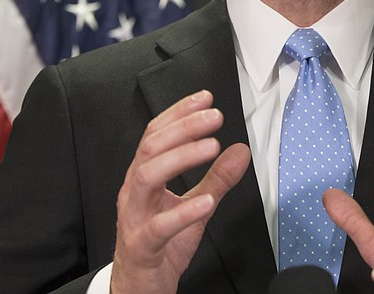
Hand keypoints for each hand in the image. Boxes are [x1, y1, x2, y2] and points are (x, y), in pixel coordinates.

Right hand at [111, 90, 250, 293]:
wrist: (139, 285)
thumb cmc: (160, 243)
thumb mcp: (196, 205)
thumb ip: (217, 179)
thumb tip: (240, 151)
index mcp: (143, 176)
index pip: (156, 133)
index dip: (180, 113)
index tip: (206, 98)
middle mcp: (134, 191)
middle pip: (152, 147)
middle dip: (184, 127)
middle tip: (215, 117)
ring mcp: (135, 216)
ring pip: (147, 177)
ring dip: (181, 157)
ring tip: (211, 147)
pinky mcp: (143, 244)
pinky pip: (159, 226)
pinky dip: (183, 211)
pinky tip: (207, 201)